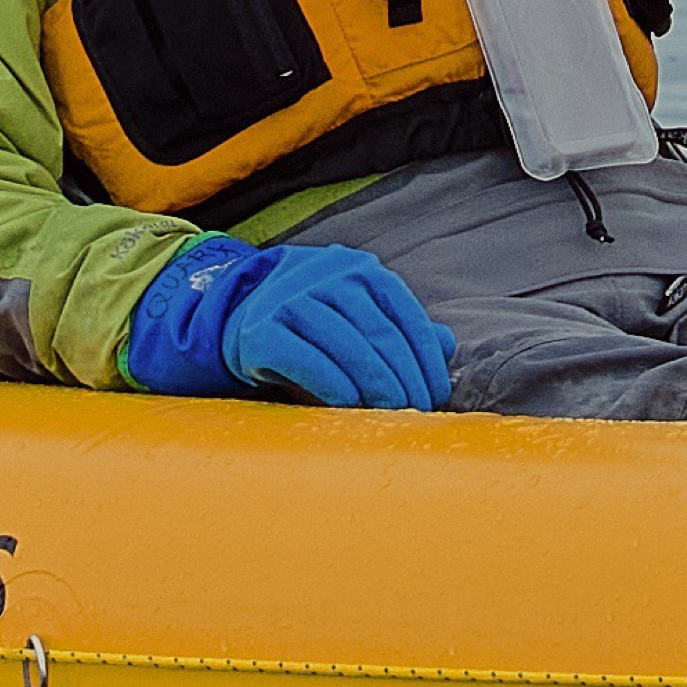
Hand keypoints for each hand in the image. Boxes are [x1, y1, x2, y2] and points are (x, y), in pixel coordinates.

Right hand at [123, 233, 453, 409]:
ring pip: (347, 346)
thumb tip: (448, 345)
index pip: (404, 315)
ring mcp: (292, 298)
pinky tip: (350, 407)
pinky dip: (334, 386)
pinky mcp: (263, 328)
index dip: (424, 359)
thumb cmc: (314, 328)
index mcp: (361, 270)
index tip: (435, 396)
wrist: (238, 319)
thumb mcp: (358, 321)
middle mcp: (328, 275)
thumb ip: (400, 329)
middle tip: (415, 414)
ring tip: (389, 416)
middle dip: (403, 380)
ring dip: (374, 387)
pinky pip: (308, 359)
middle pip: (380, 333)